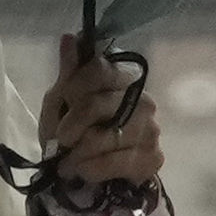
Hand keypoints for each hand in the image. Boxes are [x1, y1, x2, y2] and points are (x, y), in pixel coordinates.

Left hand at [42, 44, 160, 193]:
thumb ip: (69, 73)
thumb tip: (69, 38)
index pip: (100, 69)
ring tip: (67, 162)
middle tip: (61, 139)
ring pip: (108, 136)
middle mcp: (143, 100)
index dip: (75, 87)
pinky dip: (93, 168)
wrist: (89, 177)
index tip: (63, 103)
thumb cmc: (73, 134)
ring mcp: (151, 129)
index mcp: (122, 79)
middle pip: (99, 104)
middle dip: (73, 124)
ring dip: (80, 152)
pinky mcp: (153, 158)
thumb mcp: (61, 103)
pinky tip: (83, 171)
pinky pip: (118, 161)